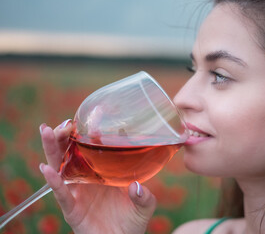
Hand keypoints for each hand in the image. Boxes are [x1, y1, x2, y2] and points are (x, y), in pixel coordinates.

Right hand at [39, 120, 155, 233]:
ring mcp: (78, 193)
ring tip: (46, 132)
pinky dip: (54, 181)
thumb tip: (135, 186)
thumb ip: (144, 196)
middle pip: (71, 153)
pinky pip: (61, 193)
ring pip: (60, 167)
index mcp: (103, 173)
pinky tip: (47, 169)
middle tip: (63, 123)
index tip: (96, 117)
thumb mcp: (145, 205)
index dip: (92, 134)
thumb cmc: (132, 221)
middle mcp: (88, 179)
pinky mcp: (72, 209)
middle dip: (64, 137)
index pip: (94, 149)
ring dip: (52, 150)